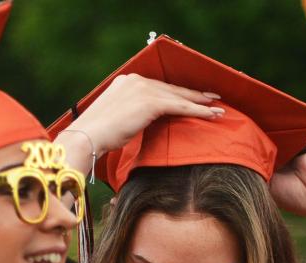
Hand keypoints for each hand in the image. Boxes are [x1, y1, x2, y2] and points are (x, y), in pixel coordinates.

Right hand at [55, 74, 224, 173]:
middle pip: (171, 89)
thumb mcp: (115, 122)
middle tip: (212, 98)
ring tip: (218, 109)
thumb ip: (129, 117)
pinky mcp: (150, 101)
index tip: (190, 98)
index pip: (157, 88)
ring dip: (200, 103)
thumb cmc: (97, 137)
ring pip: (179, 96)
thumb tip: (138, 126)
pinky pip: (180, 105)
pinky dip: (197, 110)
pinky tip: (211, 114)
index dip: (176, 94)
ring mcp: (143, 88)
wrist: (87, 137)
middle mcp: (136, 80)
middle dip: (193, 94)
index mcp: (126, 82)